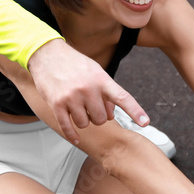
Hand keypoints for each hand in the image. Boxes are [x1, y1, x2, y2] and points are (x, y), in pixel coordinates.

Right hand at [26, 39, 148, 143]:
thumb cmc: (74, 63)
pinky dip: (72, 135)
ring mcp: (72, 97)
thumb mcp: (95, 71)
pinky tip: (76, 138)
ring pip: (85, 124)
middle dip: (97, 116)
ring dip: (83, 120)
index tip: (145, 122)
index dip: (135, 111)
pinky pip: (68, 127)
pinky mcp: (57, 104)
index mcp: (101, 79)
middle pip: (101, 119)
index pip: (122, 97)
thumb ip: (106, 92)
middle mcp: (88, 89)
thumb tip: (112, 115)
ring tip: (77, 107)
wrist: (47, 54)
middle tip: (90, 106)